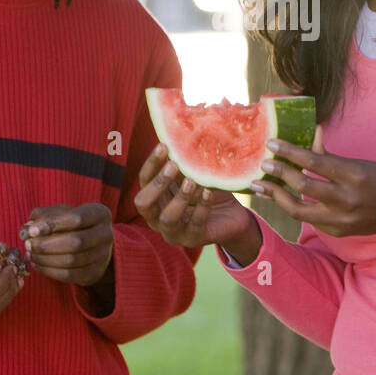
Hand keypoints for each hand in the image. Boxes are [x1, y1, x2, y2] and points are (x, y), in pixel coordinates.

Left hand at [20, 203, 114, 287]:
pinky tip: (37, 264)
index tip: (32, 230)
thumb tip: (28, 228)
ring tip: (30, 255)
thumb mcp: (62, 213)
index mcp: (100, 214)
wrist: (93, 244)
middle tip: (28, 245)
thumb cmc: (73, 224)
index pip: (76, 218)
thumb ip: (45, 216)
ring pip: (72, 261)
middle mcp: (106, 234)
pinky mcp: (95, 273)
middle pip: (75, 242)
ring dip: (46, 259)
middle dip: (47, 245)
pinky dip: (49, 271)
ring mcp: (103, 256)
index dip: (52, 224)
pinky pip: (70, 275)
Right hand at [133, 144, 260, 263]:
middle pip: (144, 204)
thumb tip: (181, 134)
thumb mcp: (194, 175)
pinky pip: (195, 224)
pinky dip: (202, 206)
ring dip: (179, 198)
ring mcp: (174, 232)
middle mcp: (157, 218)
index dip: (151, 164)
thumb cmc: (207, 190)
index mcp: (154, 199)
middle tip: (173, 165)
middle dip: (158, 184)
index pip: (143, 181)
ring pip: (167, 218)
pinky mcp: (193, 240)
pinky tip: (208, 191)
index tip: (164, 146)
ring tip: (192, 181)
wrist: (232, 215)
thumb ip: (185, 163)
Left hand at [249, 131, 375, 241]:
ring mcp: (342, 219)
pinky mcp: (338, 232)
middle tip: (264, 164)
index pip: (314, 162)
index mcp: (354, 175)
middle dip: (279, 174)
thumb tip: (308, 138)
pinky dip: (295, 207)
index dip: (289, 152)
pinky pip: (310, 220)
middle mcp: (347, 199)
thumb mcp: (361, 163)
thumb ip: (331, 156)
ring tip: (261, 185)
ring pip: (299, 210)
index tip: (271, 143)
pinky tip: (282, 198)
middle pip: (303, 187)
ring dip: (277, 196)